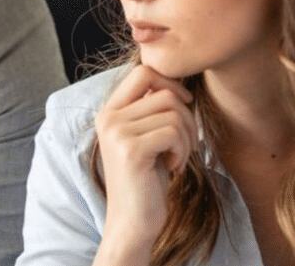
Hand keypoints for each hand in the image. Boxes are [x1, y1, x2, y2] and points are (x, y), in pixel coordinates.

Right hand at [92, 66, 195, 263]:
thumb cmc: (146, 180)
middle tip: (184, 143)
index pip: (143, 72)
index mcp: (109, 111)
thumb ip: (151, 110)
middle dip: (186, 116)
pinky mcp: (131, 150)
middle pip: (164, 92)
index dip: (171, 84)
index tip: (183, 106)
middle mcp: (108, 118)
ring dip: (186, 137)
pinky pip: (173, 132)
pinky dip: (182, 151)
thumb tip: (178, 82)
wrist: (132, 222)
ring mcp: (117, 133)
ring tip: (177, 157)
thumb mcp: (146, 137)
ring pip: (173, 113)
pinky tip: (173, 167)